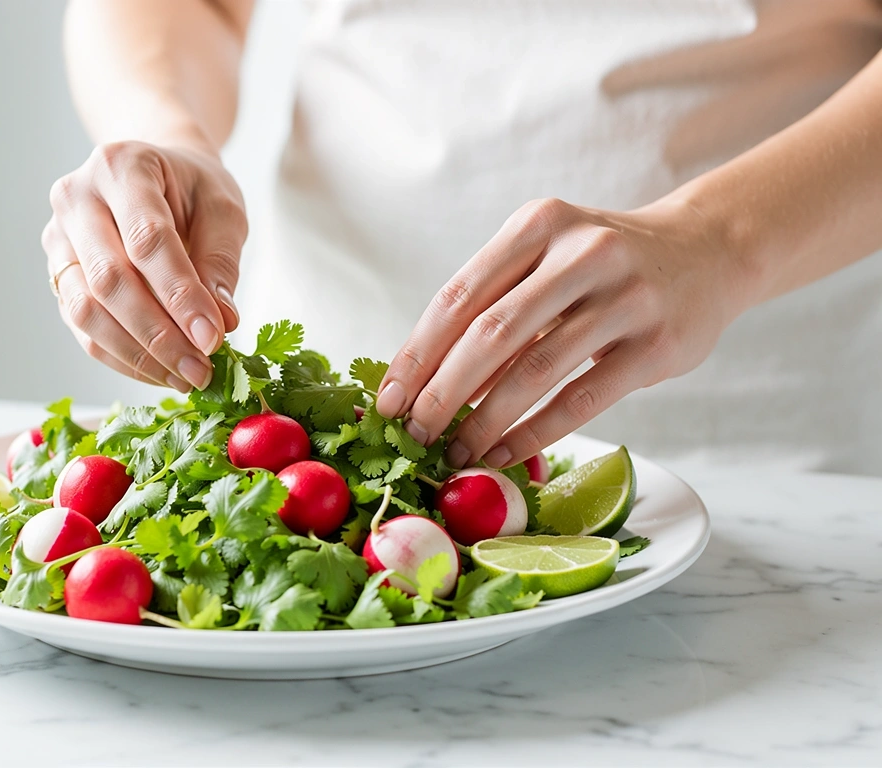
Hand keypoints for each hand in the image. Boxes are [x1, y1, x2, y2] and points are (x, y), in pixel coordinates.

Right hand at [43, 140, 246, 391]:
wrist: (160, 177)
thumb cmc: (193, 189)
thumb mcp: (223, 210)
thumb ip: (220, 263)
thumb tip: (219, 324)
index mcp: (121, 166)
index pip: (146, 239)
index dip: (180, 294)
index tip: (213, 337)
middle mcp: (76, 199)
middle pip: (108, 279)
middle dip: (158, 334)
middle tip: (201, 369)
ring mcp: (58, 239)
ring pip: (86, 311)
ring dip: (137, 354)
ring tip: (185, 376)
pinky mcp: (58, 276)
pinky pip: (83, 329)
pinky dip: (123, 358)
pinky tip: (162, 371)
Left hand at [375, 196, 752, 468]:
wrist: (708, 250)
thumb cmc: (603, 263)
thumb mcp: (547, 255)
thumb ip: (494, 302)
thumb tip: (423, 380)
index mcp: (537, 225)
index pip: (457, 297)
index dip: (415, 354)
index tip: (387, 401)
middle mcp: (581, 252)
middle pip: (490, 335)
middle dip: (442, 394)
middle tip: (414, 435)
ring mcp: (625, 297)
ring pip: (534, 372)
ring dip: (485, 421)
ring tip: (455, 451)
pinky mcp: (657, 344)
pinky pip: (581, 399)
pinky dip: (535, 433)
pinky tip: (505, 454)